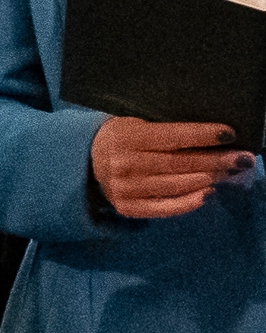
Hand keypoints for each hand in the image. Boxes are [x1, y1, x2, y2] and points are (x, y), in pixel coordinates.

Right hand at [92, 115, 254, 219]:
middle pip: (179, 163)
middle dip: (216, 160)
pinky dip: (189, 202)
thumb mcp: (138, 124)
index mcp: (126, 137)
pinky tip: (208, 193)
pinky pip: (164, 208)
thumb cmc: (125, 137)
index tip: (230, 134)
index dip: (203, 135)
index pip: (172, 137)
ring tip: (231, 172)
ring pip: (176, 185)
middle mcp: (123, 163)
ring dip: (209, 179)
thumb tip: (214, 138)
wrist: (87, 159)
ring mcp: (124, 188)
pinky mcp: (127, 207)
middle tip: (244, 158)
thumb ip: (168, 131)